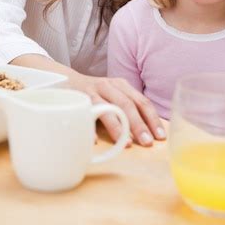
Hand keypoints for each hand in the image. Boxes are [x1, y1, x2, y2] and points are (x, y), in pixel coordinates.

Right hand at [10, 54, 165, 145]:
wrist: (64, 79)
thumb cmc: (95, 93)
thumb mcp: (113, 95)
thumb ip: (129, 108)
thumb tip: (150, 133)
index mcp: (122, 85)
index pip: (142, 101)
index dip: (152, 119)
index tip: (160, 136)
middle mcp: (109, 86)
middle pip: (127, 105)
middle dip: (138, 125)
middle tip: (146, 143)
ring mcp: (91, 92)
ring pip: (107, 108)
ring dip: (117, 127)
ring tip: (125, 144)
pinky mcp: (76, 99)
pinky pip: (84, 114)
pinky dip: (90, 128)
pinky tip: (95, 141)